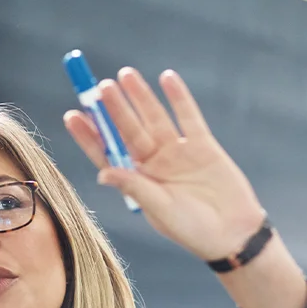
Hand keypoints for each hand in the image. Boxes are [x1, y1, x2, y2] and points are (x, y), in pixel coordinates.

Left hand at [63, 67, 266, 260]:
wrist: (234, 233)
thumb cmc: (192, 229)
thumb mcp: (161, 210)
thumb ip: (135, 187)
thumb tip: (103, 174)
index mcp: (138, 181)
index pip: (107, 153)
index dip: (89, 135)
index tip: (72, 115)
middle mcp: (154, 163)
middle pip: (129, 130)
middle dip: (115, 109)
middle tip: (100, 87)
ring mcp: (178, 153)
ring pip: (155, 118)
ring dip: (141, 97)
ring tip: (125, 74)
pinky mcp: (203, 146)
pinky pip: (188, 117)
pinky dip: (178, 98)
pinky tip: (166, 78)